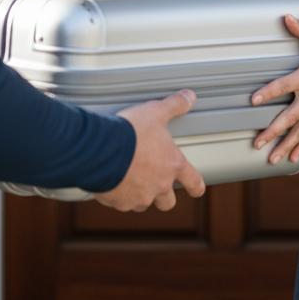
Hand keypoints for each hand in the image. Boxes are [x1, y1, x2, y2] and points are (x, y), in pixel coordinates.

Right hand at [94, 90, 206, 211]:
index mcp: (172, 165)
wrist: (101, 149)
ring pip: (143, 203)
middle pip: (168, 202)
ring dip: (139, 194)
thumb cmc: (130, 130)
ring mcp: (139, 197)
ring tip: (129, 179)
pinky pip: (121, 203)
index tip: (197, 189)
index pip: (194, 182)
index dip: (197, 187)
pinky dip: (118, 195)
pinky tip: (111, 181)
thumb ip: (174, 105)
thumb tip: (190, 96)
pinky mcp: (119, 202)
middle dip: (163, 196)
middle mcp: (159, 185)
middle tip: (154, 182)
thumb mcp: (155, 111)